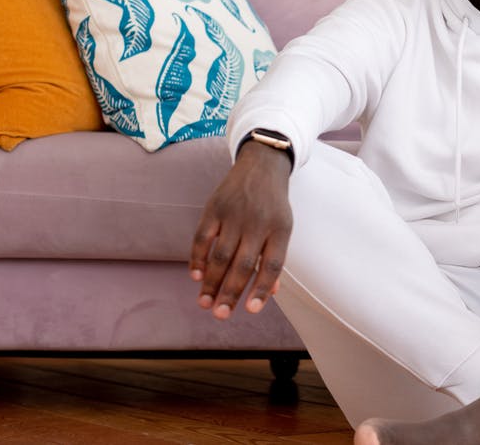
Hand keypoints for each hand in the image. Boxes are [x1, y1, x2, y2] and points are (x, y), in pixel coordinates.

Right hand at [189, 141, 293, 319]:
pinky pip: (202, 238)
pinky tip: (197, 278)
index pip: (271, 265)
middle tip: (220, 315)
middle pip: (242, 264)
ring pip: (220, 255)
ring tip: (205, 304)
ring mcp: (234, 214)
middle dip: (230, 293)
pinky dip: (198, 259)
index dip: (262, 289)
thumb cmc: (273, 204)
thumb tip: (270, 292)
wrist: (262, 164)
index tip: (252, 311)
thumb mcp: (283, 226)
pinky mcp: (214, 207)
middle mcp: (257, 222)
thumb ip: (274, 257)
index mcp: (280, 229)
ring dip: (211, 283)